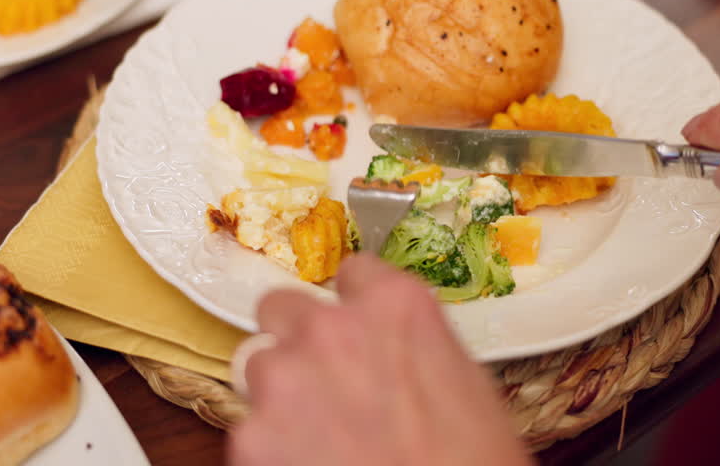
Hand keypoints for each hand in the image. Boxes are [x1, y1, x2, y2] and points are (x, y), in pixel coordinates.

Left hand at [229, 253, 532, 465]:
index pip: (353, 272)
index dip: (355, 304)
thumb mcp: (464, 383)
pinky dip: (272, 446)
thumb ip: (413, 345)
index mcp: (393, 305)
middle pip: (283, 306)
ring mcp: (283, 378)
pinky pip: (250, 426)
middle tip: (324, 379)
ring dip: (282, 393)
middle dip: (299, 338)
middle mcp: (330, 328)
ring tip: (322, 435)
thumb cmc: (469, 461)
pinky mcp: (250, 435)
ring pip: (260, 366)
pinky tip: (312, 462)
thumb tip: (393, 350)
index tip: (357, 325)